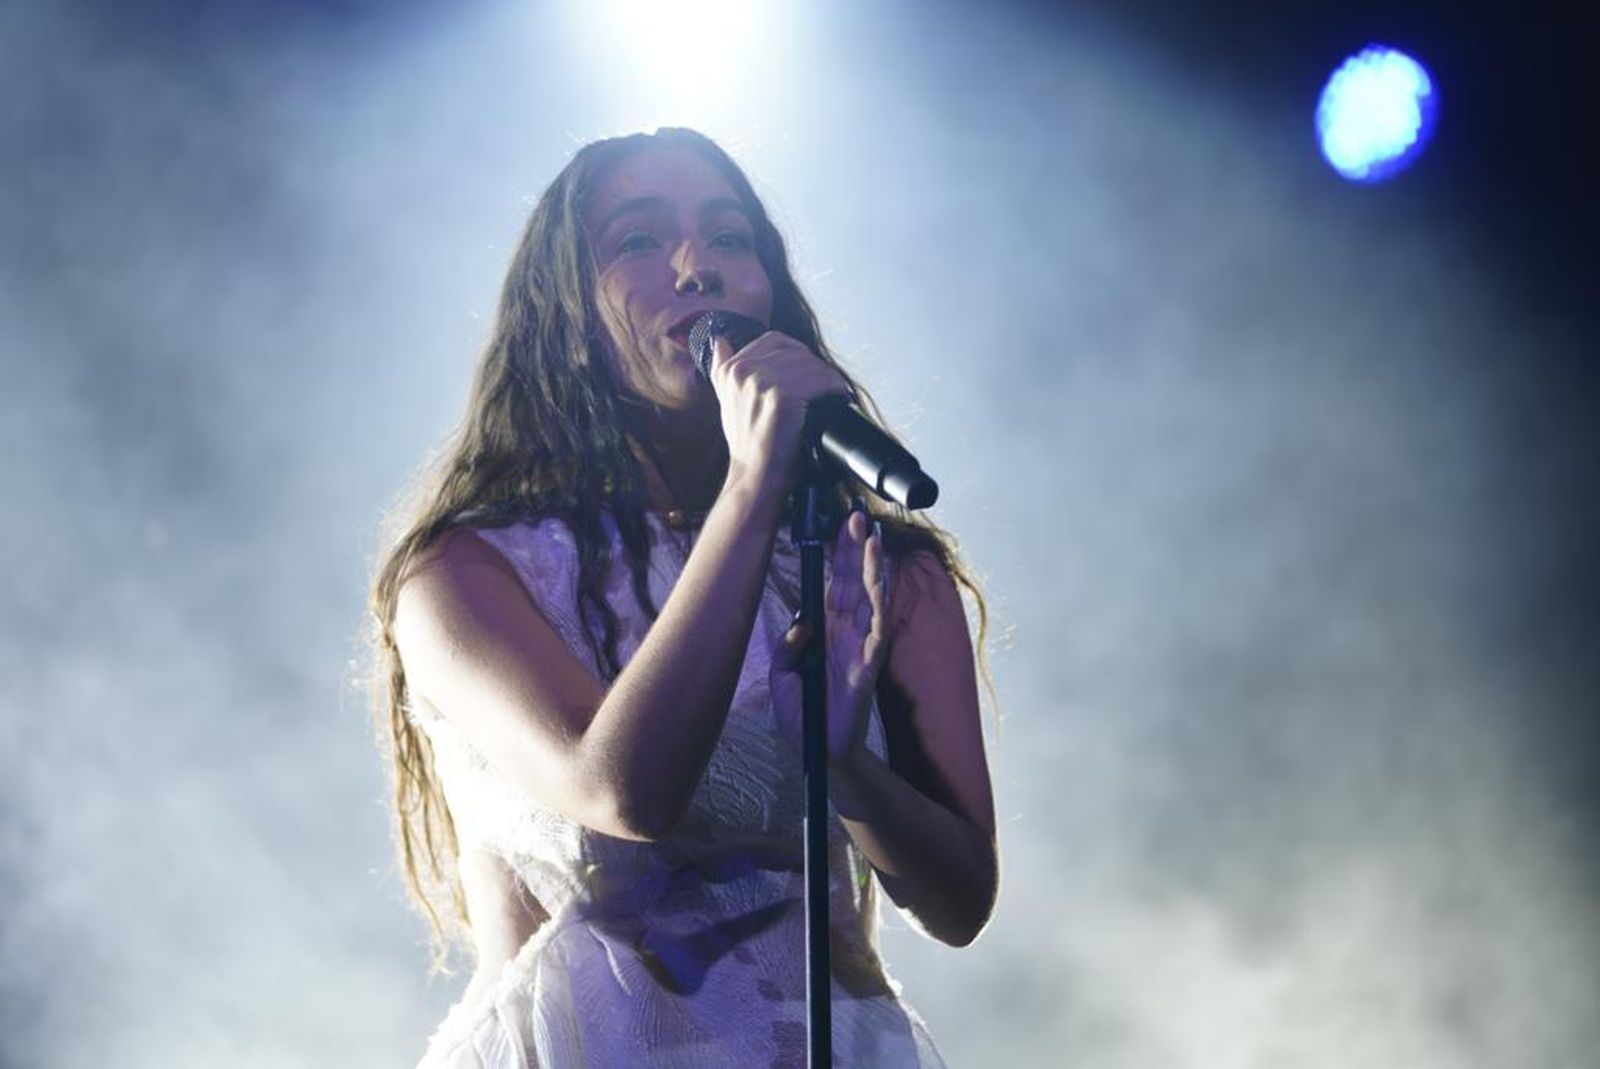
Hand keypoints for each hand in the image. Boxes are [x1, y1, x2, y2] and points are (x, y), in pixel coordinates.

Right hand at [705, 331, 851, 500]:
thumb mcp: (727, 401)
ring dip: (829, 378)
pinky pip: (819, 381)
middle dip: (816, 367)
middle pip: (795, 352)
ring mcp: (760, 382)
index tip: (810, 370)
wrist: (754, 477)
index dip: (798, 353)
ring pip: (810, 365)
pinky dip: (834, 388)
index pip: (774, 341)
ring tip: (836, 392)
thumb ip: (723, 371)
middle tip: (828, 384)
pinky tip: (839, 397)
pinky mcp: (780, 396)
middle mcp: (742, 371)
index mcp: (730, 369)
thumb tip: (720, 340)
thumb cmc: (748, 446)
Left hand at [769, 509, 888, 763]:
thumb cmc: (803, 713)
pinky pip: (878, 631)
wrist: (818, 750)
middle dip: (854, 549)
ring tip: (872, 539)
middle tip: (856, 516)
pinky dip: (881, 606)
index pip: (833, 584)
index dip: (837, 555)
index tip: (838, 525)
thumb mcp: (782, 674)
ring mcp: (860, 646)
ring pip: (870, 599)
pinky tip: (881, 584)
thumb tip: (801, 623)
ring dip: (871, 569)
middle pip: (852, 582)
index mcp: (826, 630)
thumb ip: (787, 646)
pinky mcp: (868, 665)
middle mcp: (846, 632)